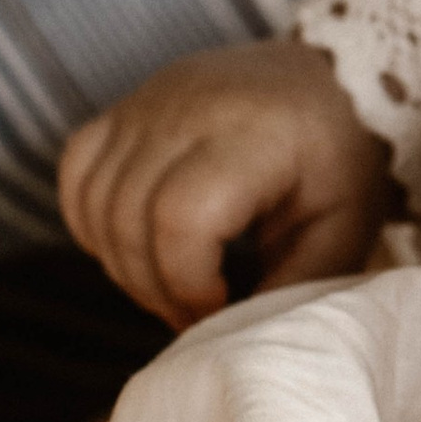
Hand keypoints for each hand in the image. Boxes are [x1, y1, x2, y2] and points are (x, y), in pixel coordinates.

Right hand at [57, 38, 389, 328]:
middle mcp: (190, 106)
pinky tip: (136, 246)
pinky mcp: (127, 106)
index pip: (181, 217)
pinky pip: (77, 170)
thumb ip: (293, 288)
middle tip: (196, 311)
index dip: (186, 281)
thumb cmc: (344, 160)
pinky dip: (92, 222)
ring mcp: (150, 101)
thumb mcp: (343, 228)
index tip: (220, 308)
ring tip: (173, 284)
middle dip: (155, 286)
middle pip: (130, 216)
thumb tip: (232, 343)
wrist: (337, 78)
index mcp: (256, 133)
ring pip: (97, 201)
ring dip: (122, 264)